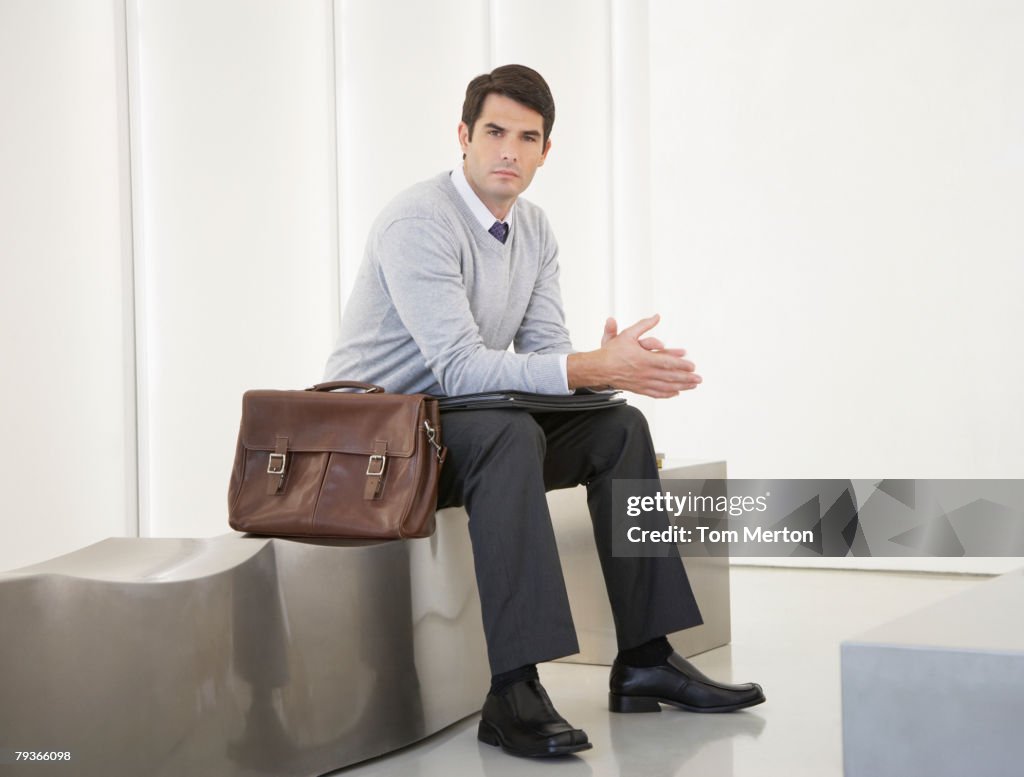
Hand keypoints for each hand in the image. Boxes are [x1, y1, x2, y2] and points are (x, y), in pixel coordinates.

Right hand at [569, 314, 700, 398]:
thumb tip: (656, 316)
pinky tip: (675, 393)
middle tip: (699, 379)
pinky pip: (656, 393)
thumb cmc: (612, 352)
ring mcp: (642, 382)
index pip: (668, 363)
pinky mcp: (638, 389)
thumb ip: (644, 325)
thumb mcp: (628, 334)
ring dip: (681, 387)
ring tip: (692, 386)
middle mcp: (645, 372)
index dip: (682, 365)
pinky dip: (667, 394)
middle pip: (670, 377)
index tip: (693, 366)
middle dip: (686, 378)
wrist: (598, 368)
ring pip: (665, 387)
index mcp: (644, 359)